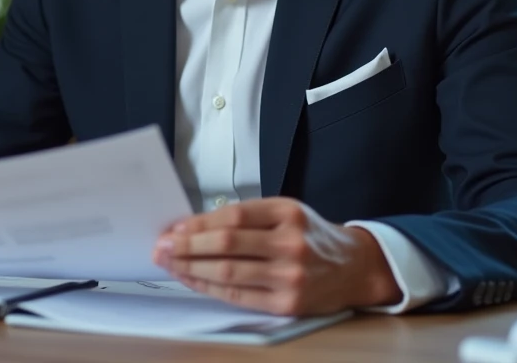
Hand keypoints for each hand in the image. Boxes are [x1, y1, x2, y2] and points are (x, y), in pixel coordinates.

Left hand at [152, 197, 401, 315]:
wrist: (354, 267)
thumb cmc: (312, 237)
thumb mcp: (286, 213)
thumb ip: (247, 217)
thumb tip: (195, 225)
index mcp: (288, 213)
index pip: (233, 215)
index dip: (199, 222)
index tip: (175, 227)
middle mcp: (290, 243)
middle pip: (226, 244)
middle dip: (187, 246)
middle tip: (163, 246)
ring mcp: (289, 276)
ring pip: (228, 272)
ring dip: (191, 268)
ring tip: (170, 263)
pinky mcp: (287, 304)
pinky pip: (237, 296)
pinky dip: (209, 287)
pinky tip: (192, 280)